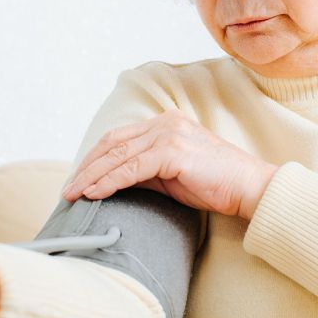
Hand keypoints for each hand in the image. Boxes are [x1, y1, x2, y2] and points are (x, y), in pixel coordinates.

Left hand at [61, 109, 278, 219]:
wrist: (250, 188)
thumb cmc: (215, 184)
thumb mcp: (173, 175)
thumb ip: (145, 171)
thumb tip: (112, 182)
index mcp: (166, 124)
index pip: (119, 138)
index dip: (94, 158)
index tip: (78, 179)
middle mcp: (165, 123)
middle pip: (112, 143)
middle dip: (86, 167)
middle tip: (67, 189)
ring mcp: (170, 135)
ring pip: (117, 155)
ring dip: (91, 176)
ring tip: (73, 194)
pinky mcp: (173, 152)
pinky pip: (131, 168)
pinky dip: (109, 181)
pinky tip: (94, 194)